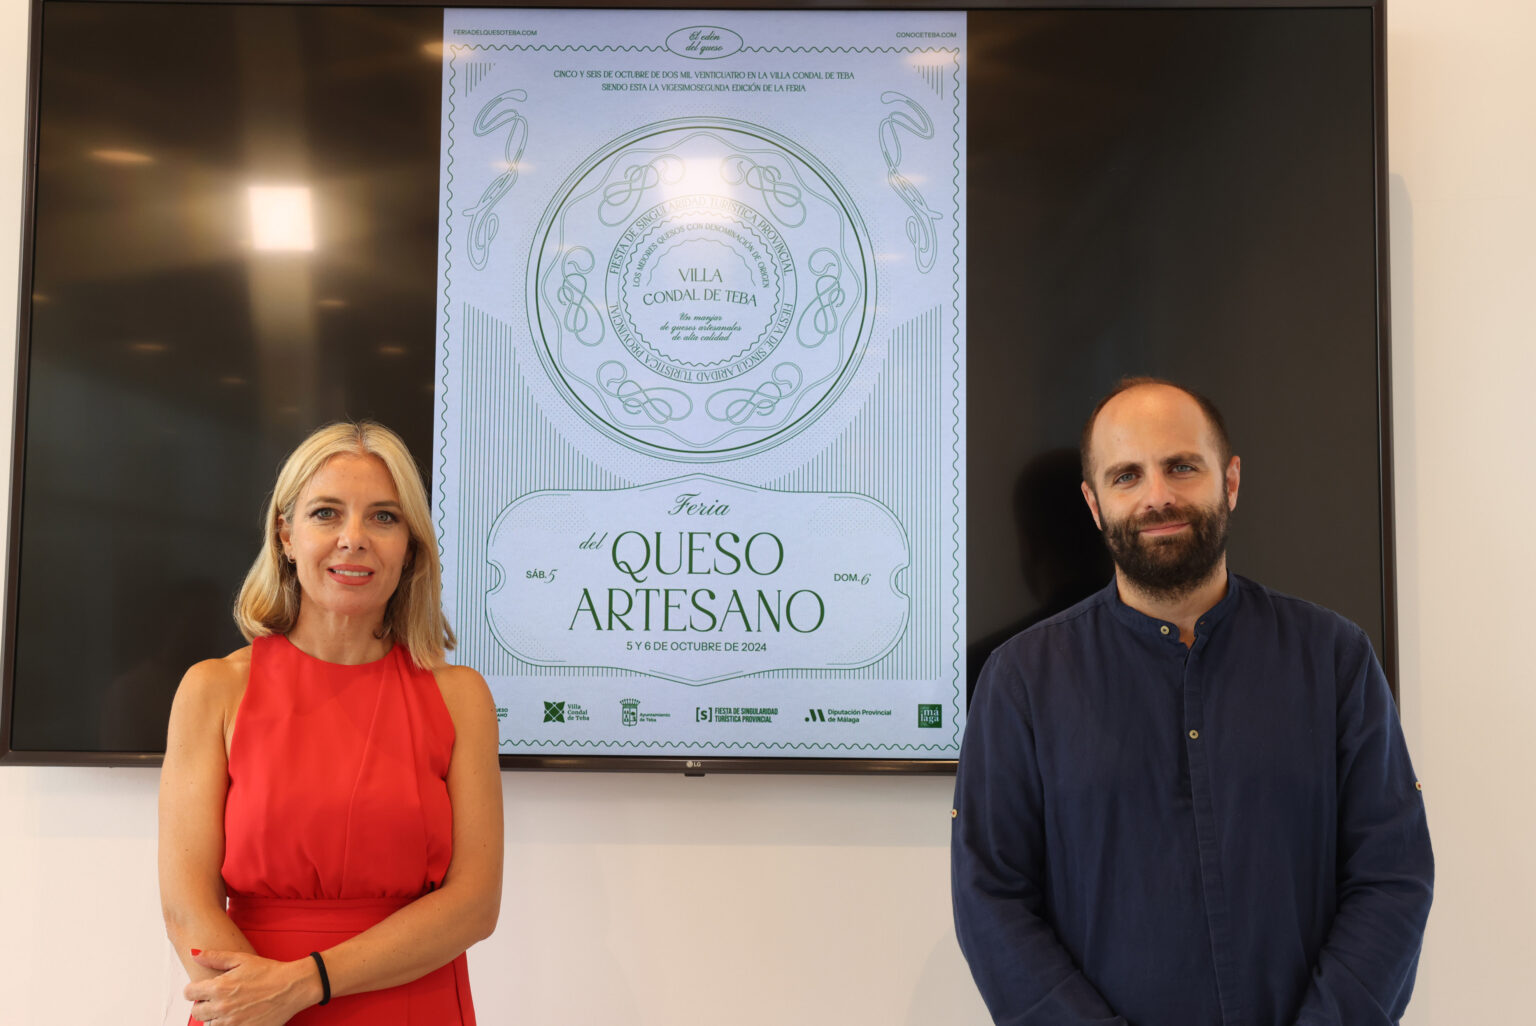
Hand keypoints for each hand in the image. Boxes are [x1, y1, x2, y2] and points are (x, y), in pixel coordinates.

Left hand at [184, 949, 320, 1024]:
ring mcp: (232, 1022)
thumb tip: (194, 954)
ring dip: (215, 1017)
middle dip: (203, 1004)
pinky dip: (228, 1024)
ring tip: (230, 1007)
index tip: (202, 988)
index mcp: (219, 987)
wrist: (292, 987)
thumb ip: (215, 958)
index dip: (194, 990)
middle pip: (196, 1012)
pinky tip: (238, 1015)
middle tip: (218, 997)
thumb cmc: (269, 971)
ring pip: (209, 1024)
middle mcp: (222, 1007)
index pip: (188, 994)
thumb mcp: (242, 959)